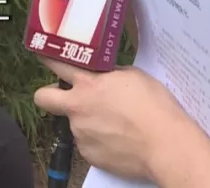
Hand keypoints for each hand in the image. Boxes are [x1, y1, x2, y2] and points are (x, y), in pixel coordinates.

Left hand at [33, 58, 209, 186]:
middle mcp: (77, 108)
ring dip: (87, 121)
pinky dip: (99, 141)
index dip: (48, 57)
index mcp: (89, 84)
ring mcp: (81, 134)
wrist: (166, 146)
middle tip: (67, 96)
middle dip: (49, 94)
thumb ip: (110, 75)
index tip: (44, 54)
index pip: (57, 64)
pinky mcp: (89, 155)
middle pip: (44, 98)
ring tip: (115, 125)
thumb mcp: (133, 76)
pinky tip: (119, 140)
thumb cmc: (155, 107)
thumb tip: (104, 77)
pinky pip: (88, 144)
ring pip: (74, 123)